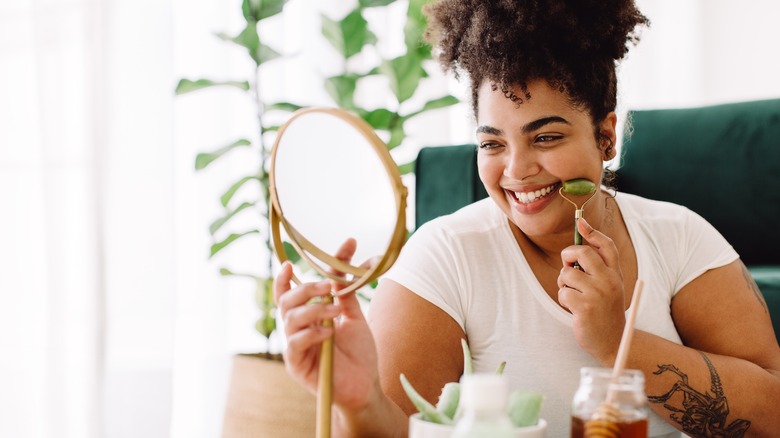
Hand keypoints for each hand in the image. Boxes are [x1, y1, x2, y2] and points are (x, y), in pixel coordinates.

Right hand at [273, 238, 379, 410]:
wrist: (366, 385)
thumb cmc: (359, 353)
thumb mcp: (354, 316)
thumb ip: (345, 293)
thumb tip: (343, 263)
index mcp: (308, 317)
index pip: (288, 293)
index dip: (284, 278)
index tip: (290, 263)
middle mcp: (297, 330)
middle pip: (286, 301)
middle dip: (306, 289)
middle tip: (327, 286)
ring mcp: (295, 347)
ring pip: (290, 319)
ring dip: (314, 310)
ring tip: (336, 312)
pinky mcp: (297, 365)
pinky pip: (294, 343)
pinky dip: (312, 334)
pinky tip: (330, 333)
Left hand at [557, 218, 625, 363]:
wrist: (612, 342)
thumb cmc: (604, 311)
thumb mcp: (608, 287)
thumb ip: (596, 269)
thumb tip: (575, 248)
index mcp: (615, 274)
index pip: (606, 246)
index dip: (592, 231)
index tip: (580, 222)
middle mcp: (609, 281)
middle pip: (582, 252)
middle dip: (567, 256)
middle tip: (567, 267)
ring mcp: (598, 294)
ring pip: (567, 274)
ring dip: (563, 284)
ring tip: (572, 295)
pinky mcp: (585, 307)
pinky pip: (563, 292)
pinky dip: (563, 298)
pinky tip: (572, 308)